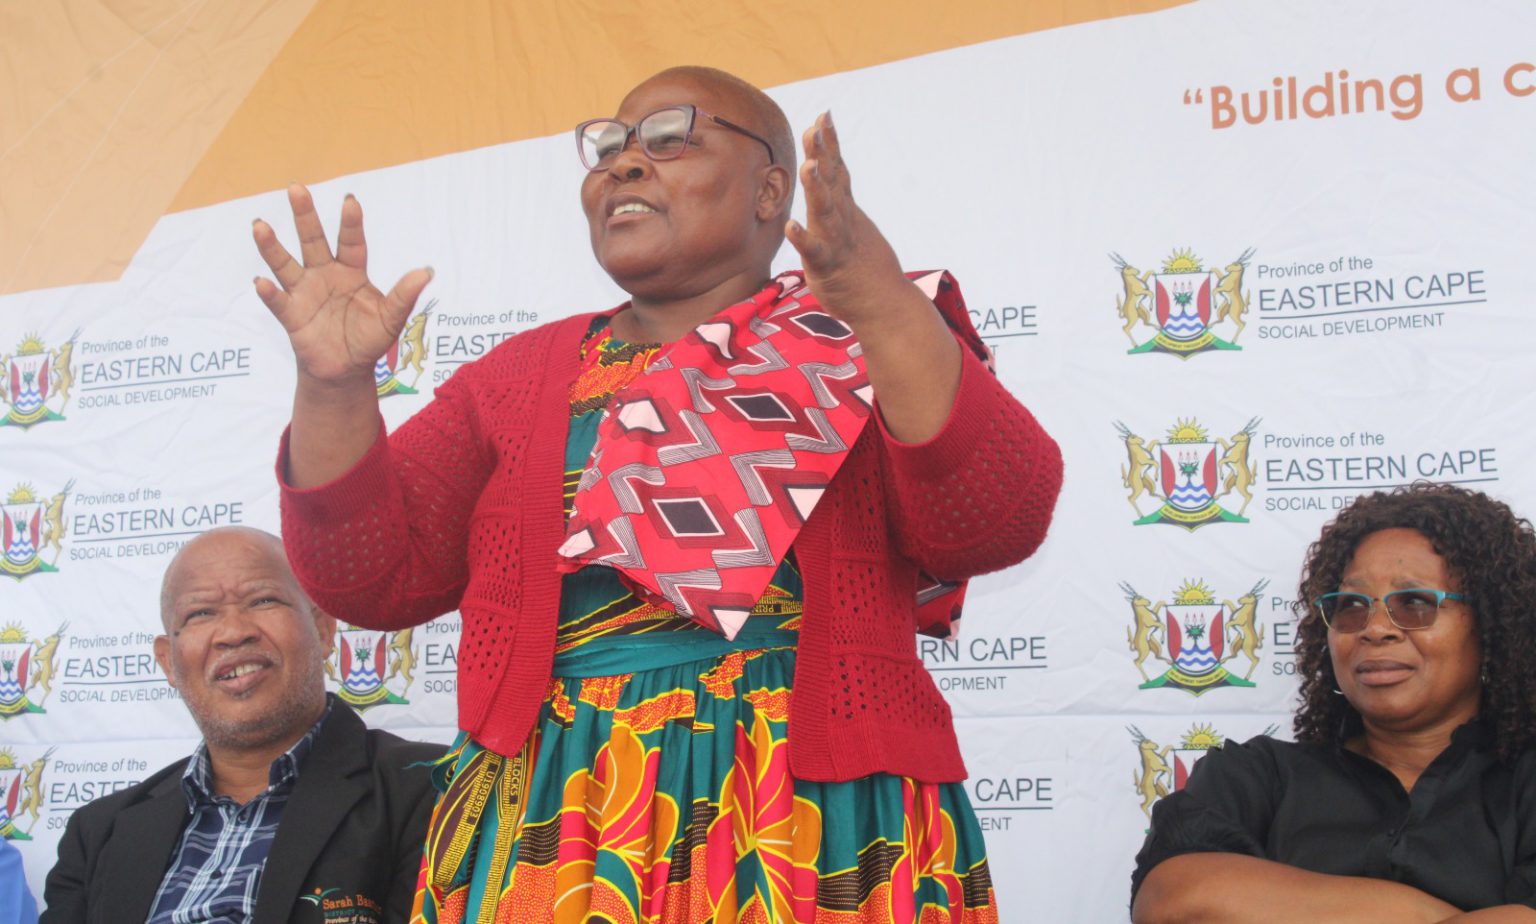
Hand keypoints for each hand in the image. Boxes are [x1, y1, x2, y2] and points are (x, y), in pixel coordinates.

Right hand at [253, 184, 432, 387]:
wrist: (346, 370)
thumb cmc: (368, 338)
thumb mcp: (391, 318)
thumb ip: (404, 295)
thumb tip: (427, 272)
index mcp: (351, 271)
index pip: (351, 241)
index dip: (351, 222)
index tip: (349, 200)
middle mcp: (324, 274)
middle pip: (312, 240)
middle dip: (305, 216)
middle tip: (296, 188)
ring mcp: (304, 292)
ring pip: (285, 264)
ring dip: (272, 247)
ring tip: (260, 226)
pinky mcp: (291, 315)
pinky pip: (278, 301)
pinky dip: (269, 293)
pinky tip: (261, 282)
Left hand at [785, 112, 911, 329]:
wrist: (884, 303)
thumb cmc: (863, 268)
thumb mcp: (852, 228)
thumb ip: (839, 205)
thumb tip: (830, 182)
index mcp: (846, 210)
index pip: (837, 171)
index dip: (830, 144)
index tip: (824, 115)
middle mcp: (842, 220)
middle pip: (831, 182)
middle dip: (823, 154)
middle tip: (816, 126)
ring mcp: (836, 242)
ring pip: (825, 212)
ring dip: (817, 189)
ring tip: (808, 166)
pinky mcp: (827, 266)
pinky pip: (814, 251)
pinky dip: (802, 238)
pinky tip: (791, 225)